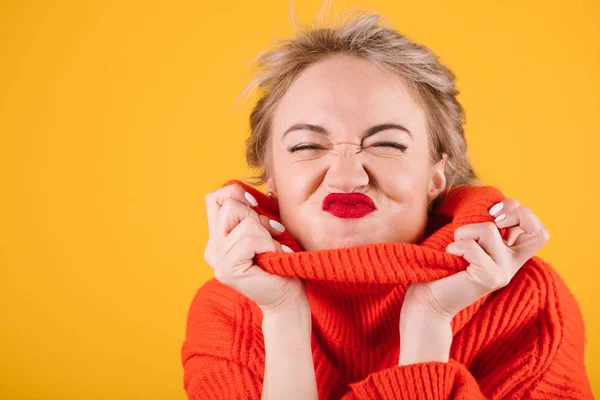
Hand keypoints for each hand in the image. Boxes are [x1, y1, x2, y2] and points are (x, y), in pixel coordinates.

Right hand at [203, 183, 306, 312]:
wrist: (287, 297)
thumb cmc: (280, 263)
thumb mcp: (266, 229)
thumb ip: (253, 211)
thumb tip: (254, 192)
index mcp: (217, 237)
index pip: (216, 198)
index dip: (237, 193)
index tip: (258, 206)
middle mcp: (212, 248)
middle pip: (230, 205)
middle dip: (258, 217)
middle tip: (272, 237)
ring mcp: (216, 259)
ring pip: (245, 223)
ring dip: (267, 235)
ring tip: (272, 251)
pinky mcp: (225, 269)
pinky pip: (250, 239)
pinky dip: (268, 245)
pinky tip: (272, 258)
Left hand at [399, 198, 549, 364]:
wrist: (428, 299)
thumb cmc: (442, 265)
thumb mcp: (470, 239)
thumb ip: (487, 226)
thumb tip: (498, 207)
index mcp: (510, 255)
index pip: (539, 232)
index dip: (523, 214)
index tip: (495, 213)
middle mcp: (512, 265)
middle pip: (538, 232)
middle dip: (514, 213)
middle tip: (491, 218)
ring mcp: (503, 273)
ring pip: (490, 230)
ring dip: (464, 231)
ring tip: (454, 247)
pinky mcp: (489, 278)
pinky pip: (472, 246)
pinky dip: (455, 245)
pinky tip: (450, 256)